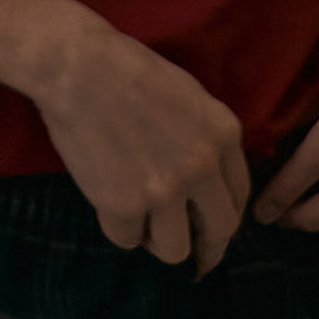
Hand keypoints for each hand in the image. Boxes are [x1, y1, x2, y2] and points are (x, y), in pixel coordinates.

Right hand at [27, 12, 251, 273]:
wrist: (78, 68)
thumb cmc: (129, 71)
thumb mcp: (190, 97)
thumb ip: (207, 140)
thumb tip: (208, 185)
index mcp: (223, 135)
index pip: (239, 195)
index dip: (223, 216)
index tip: (210, 227)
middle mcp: (202, 167)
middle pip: (220, 231)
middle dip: (206, 246)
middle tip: (189, 247)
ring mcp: (164, 190)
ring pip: (175, 250)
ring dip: (157, 239)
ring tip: (140, 217)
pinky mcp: (124, 206)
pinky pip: (127, 240)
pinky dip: (117, 226)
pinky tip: (108, 201)